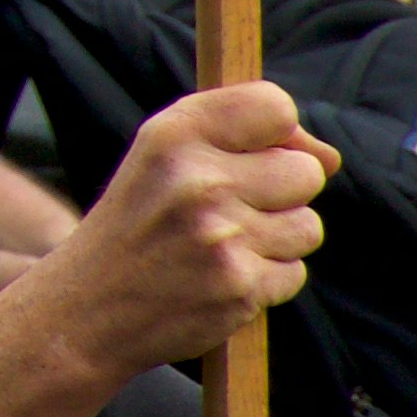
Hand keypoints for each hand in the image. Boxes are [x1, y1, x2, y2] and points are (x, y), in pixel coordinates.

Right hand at [0, 79, 333, 416]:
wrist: (87, 309)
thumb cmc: (135, 226)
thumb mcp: (161, 158)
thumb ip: (240, 139)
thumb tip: (329, 158)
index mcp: (174, 135)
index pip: (275, 107)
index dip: (281, 133)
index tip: (261, 155)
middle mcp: (198, 180)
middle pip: (305, 171)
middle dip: (283, 194)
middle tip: (234, 211)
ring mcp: (221, 236)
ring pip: (308, 226)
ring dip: (278, 240)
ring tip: (226, 247)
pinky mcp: (240, 287)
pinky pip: (295, 273)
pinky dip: (267, 280)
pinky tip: (223, 278)